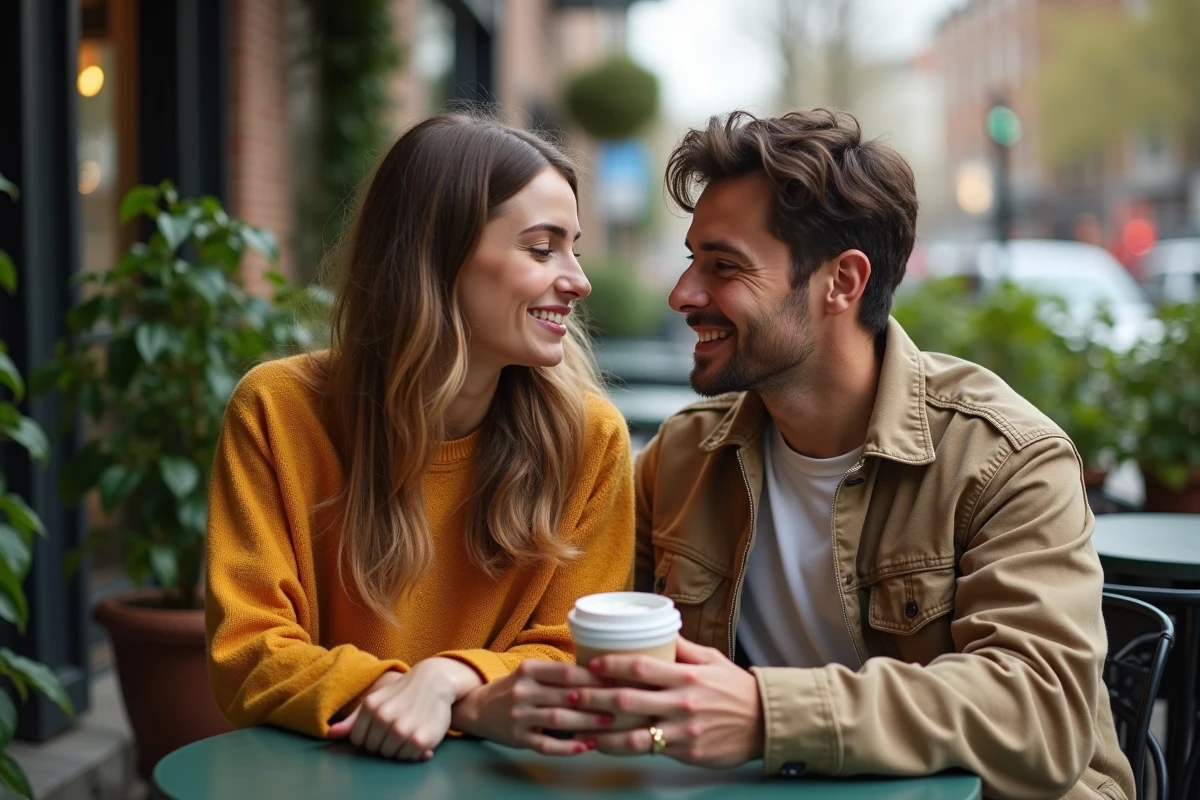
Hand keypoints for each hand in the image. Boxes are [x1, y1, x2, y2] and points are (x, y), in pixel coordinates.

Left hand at [327, 657, 482, 760]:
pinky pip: (408, 757)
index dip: (371, 736)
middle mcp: (384, 718)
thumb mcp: (376, 700)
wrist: (436, 681)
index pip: (359, 740)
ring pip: (390, 755)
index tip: (383, 726)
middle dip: (385, 742)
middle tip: (398, 725)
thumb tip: (329, 735)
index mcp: (370, 707)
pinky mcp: (419, 739)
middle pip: (374, 749)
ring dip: (399, 747)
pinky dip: (413, 751)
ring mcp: (402, 730)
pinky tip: (419, 734)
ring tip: (409, 729)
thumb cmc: (402, 692)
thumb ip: (353, 720)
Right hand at [452, 659, 614, 755]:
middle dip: (595, 701)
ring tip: (607, 723)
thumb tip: (600, 672)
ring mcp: (519, 716)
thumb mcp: (532, 672)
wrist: (478, 708)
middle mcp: (523, 691)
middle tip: (620, 704)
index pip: (566, 672)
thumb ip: (559, 674)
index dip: (592, 677)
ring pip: (558, 719)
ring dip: (585, 722)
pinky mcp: (518, 738)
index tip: (615, 680)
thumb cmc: (515, 688)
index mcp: (529, 670)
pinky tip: (584, 746)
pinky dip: (566, 747)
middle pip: (565, 696)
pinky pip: (545, 744)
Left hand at [573, 637, 763, 767]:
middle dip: (594, 697)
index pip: (640, 666)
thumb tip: (657, 631)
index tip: (591, 664)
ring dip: (601, 732)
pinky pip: (648, 751)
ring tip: (578, 727)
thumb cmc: (735, 689)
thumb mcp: (712, 660)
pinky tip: (604, 745)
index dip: (611, 664)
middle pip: (628, 699)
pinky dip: (622, 748)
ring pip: (633, 734)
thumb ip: (682, 648)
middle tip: (571, 694)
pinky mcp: (686, 753)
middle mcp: (682, 702)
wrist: (765, 723)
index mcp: (687, 675)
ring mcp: (683, 731)